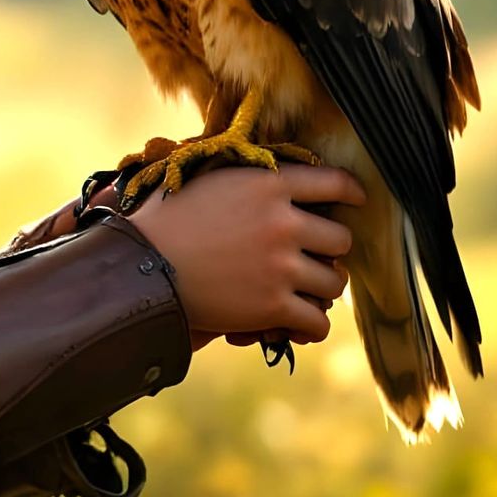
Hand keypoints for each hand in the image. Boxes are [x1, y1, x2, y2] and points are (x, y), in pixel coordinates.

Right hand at [127, 165, 362, 343]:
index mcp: (268, 183)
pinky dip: (310, 325)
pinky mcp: (273, 306)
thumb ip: (247, 176)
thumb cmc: (166, 218)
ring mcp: (281, 266)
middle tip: (312, 255)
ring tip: (302, 289)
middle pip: (341, 240)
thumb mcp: (208, 178)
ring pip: (334, 283)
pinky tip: (296, 322)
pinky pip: (318, 322)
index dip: (351, 193)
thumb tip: (273, 172)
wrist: (141, 267)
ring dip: (321, 288)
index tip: (355, 201)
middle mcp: (282, 222)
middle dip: (329, 249)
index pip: (335, 183)